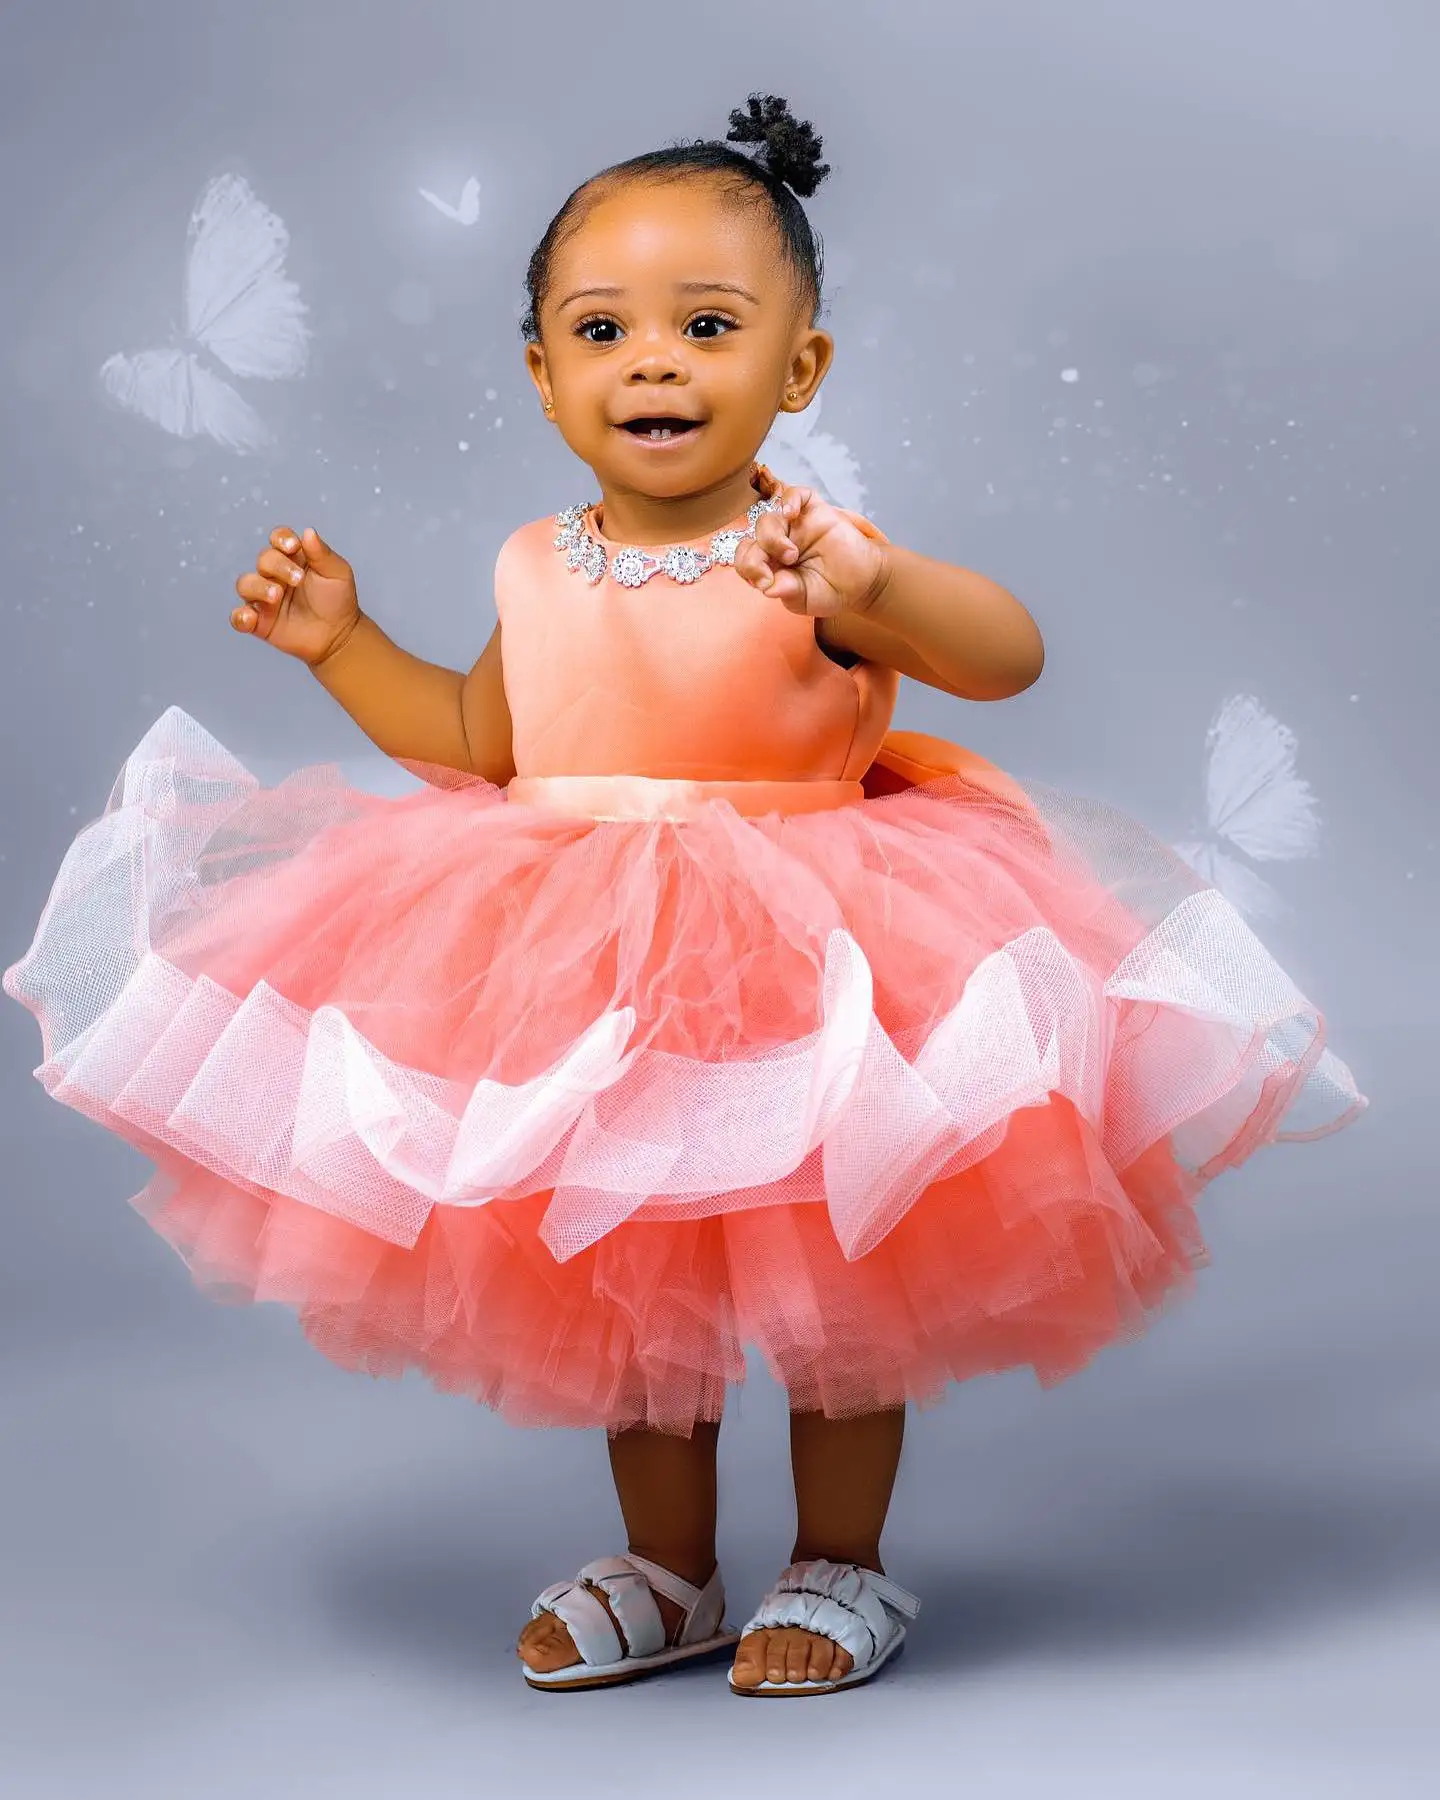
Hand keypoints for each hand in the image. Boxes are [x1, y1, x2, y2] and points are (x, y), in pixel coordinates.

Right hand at [231, 526, 361, 665]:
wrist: (339, 635)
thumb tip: (308, 532)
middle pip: (263, 560)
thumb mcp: (337, 573)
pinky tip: (251, 618)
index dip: (281, 538)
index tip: (292, 546)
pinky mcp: (259, 622)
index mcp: (293, 558)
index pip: (278, 539)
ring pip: (245, 584)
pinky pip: (238, 617)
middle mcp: (274, 575)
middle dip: (277, 566)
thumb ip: (322, 553)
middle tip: (298, 580)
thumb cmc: (338, 600)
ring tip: (276, 596)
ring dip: (258, 587)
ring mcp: (264, 598)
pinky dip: (240, 617)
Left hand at [733, 484, 887, 618]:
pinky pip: (794, 494)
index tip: (765, 582)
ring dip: (772, 536)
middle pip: (750, 538)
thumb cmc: (831, 591)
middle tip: (781, 567)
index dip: (748, 568)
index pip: (745, 559)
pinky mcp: (813, 510)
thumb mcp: (804, 599)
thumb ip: (786, 592)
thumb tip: (767, 587)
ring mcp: (794, 524)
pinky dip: (789, 499)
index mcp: (769, 565)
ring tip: (791, 554)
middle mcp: (776, 542)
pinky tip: (791, 513)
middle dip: (757, 554)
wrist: (862, 582)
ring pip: (767, 518)